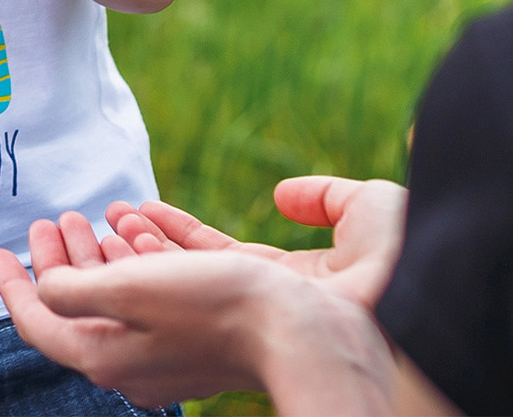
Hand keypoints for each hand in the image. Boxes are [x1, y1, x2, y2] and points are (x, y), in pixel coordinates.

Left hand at [0, 232, 393, 415]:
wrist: (303, 332)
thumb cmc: (216, 307)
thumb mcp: (130, 290)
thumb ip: (73, 289)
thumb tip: (46, 287)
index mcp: (106, 358)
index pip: (38, 323)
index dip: (9, 286)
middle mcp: (132, 364)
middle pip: (78, 309)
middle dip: (59, 261)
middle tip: (50, 220)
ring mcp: (168, 355)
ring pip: (118, 300)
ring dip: (99, 255)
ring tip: (89, 215)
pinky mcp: (200, 337)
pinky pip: (156, 296)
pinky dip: (140, 259)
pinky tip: (139, 224)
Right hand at [109, 177, 406, 308]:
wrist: (409, 296)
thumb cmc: (400, 256)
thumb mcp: (364, 209)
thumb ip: (322, 197)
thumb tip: (283, 196)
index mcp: (297, 285)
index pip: (225, 256)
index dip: (181, 234)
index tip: (143, 211)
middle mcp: (266, 304)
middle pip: (190, 275)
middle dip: (144, 246)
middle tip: (105, 220)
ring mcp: (247, 313)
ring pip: (174, 286)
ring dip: (133, 254)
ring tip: (102, 223)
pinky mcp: (227, 316)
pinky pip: (174, 291)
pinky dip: (142, 266)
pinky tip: (122, 237)